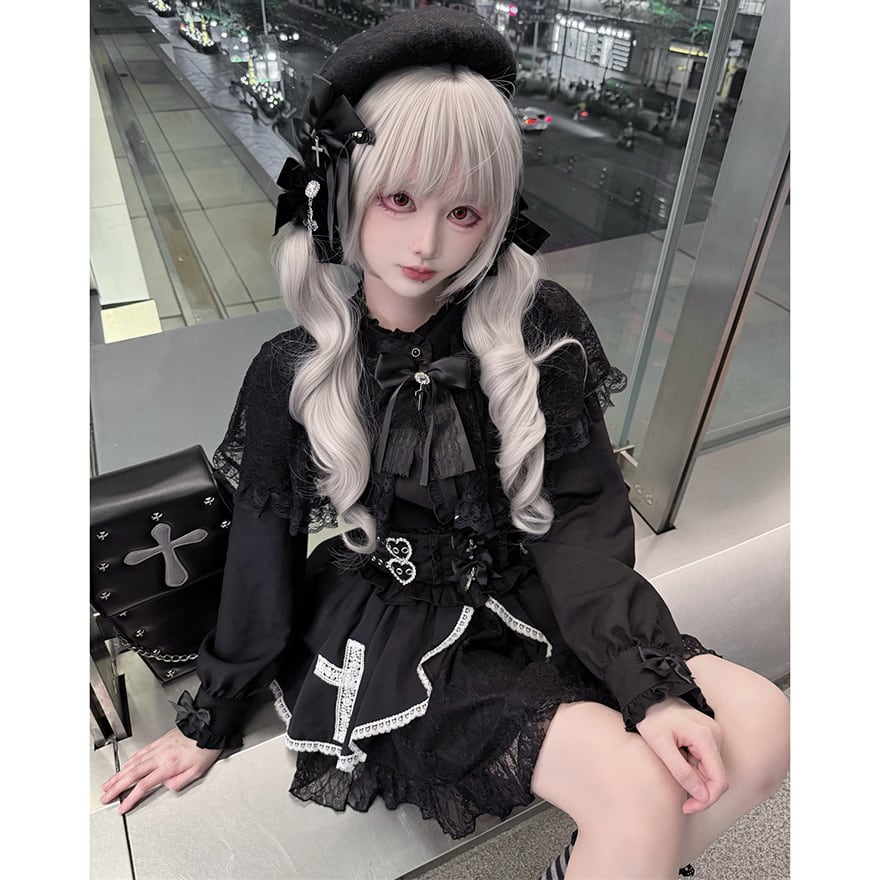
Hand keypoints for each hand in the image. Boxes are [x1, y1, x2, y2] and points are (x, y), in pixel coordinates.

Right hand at [100, 728, 221, 814]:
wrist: (208, 726)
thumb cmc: (205, 747)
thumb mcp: (198, 771)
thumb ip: (180, 782)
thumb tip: (166, 787)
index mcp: (169, 765)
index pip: (144, 785)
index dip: (131, 798)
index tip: (122, 807)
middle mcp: (160, 756)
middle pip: (133, 774)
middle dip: (116, 787)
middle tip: (105, 797)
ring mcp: (158, 747)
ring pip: (133, 762)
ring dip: (119, 774)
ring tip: (108, 784)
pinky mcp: (160, 741)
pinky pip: (140, 752)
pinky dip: (129, 761)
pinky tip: (125, 766)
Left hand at [635, 697, 727, 814]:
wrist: (649, 695)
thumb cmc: (651, 716)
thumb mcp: (660, 745)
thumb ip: (681, 771)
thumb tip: (701, 795)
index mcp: (705, 737)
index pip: (719, 780)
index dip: (706, 800)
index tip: (688, 807)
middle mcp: (715, 734)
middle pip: (716, 777)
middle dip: (698, 789)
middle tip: (676, 790)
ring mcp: (713, 733)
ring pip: (711, 769)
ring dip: (694, 776)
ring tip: (673, 763)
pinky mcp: (708, 735)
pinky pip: (706, 759)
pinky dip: (693, 766)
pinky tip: (678, 757)